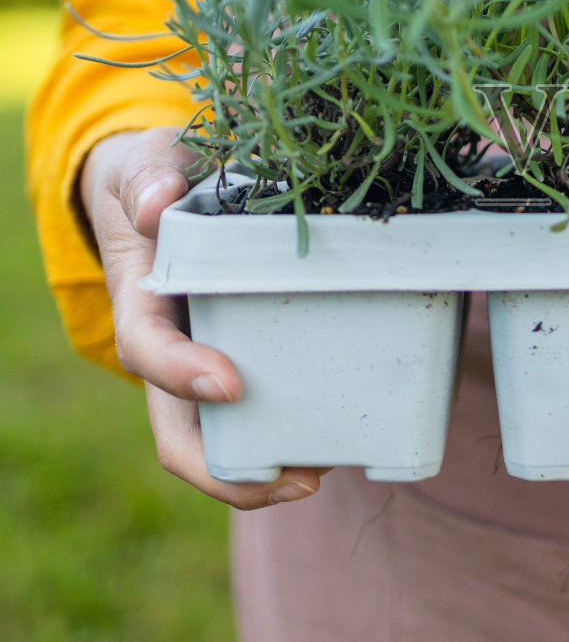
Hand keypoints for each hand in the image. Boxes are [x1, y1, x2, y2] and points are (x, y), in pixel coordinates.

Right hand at [80, 128, 326, 509]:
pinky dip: (301, 431)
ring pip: (227, 440)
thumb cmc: (160, 178)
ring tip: (334, 467)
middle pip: (182, 434)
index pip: (148, 351)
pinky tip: (352, 430)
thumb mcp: (148, 162)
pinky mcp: (251, 363)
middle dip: (231, 473)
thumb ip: (148, 175)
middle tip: (303, 480)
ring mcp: (211, 365)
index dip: (181, 374)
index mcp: (142, 304)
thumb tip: (158, 204)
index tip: (232, 385)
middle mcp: (174, 351)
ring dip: (272, 466)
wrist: (164, 191)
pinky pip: (267, 414)